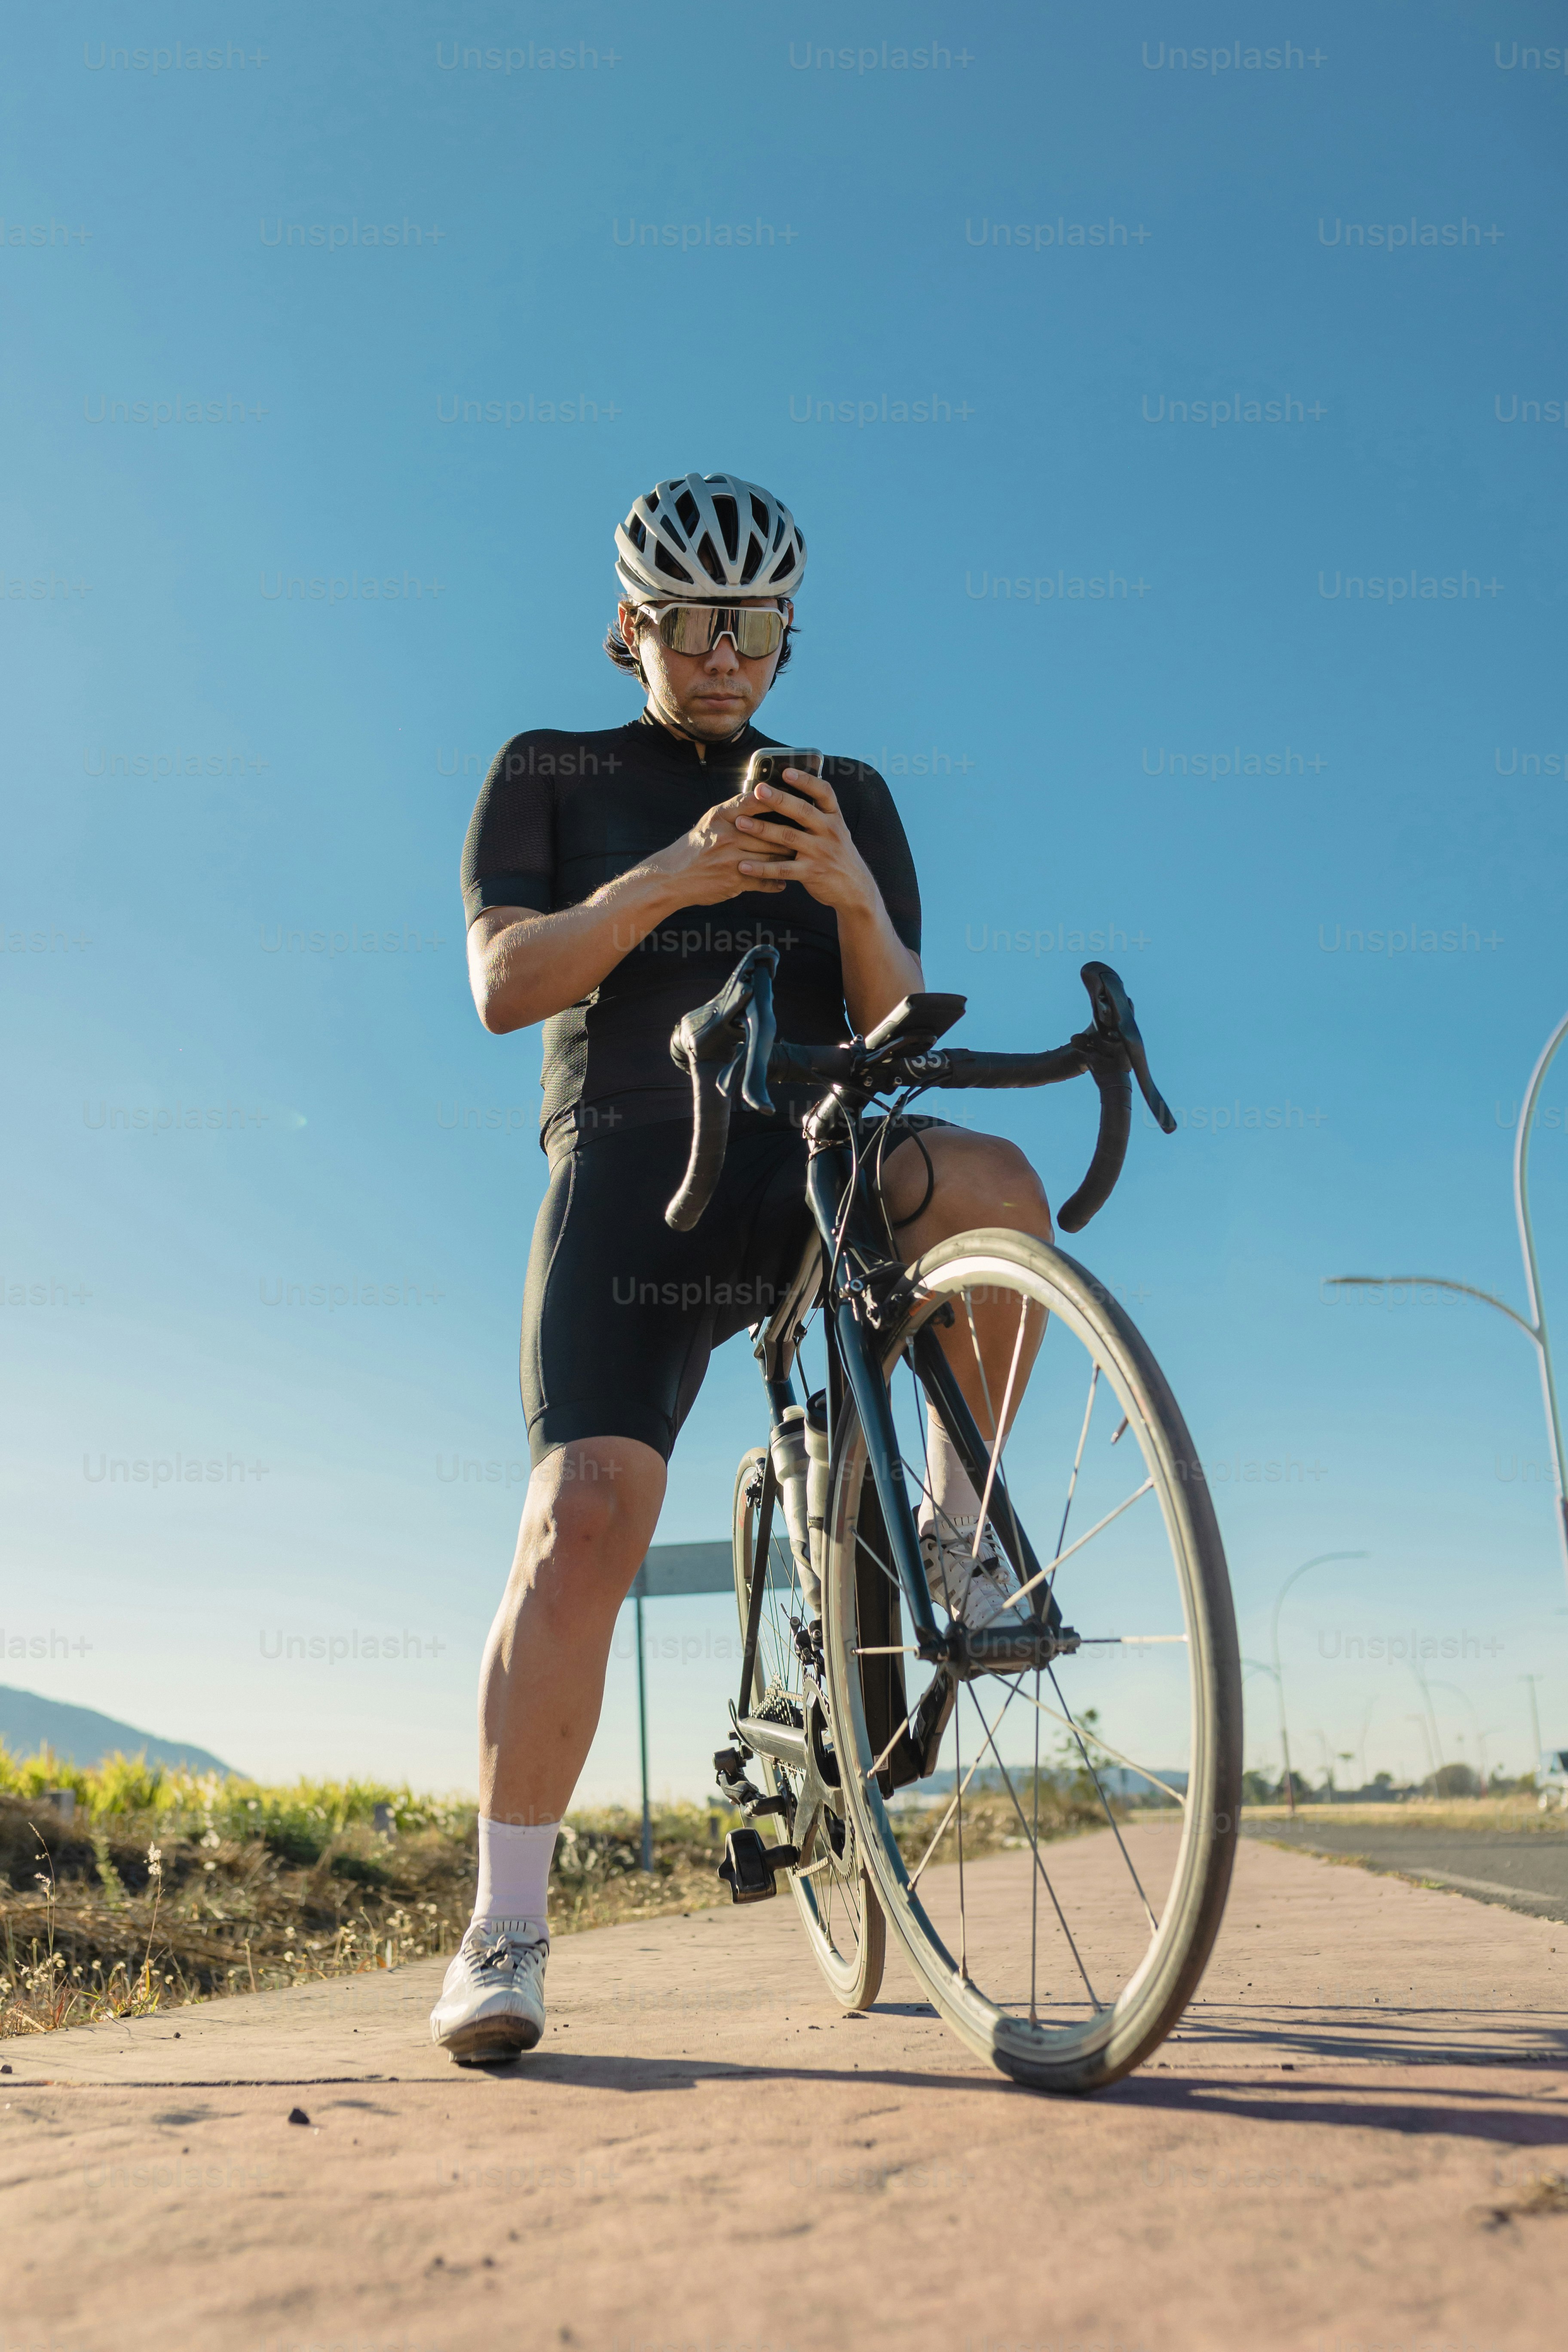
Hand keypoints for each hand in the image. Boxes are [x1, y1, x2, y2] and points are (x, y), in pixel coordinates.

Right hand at [645, 787, 789, 906]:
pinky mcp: (734, 880)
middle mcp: (727, 835)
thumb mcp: (710, 822)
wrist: (671, 877)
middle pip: (770, 833)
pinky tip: (783, 882)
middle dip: (791, 836)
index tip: (796, 800)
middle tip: (808, 835)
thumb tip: (763, 798)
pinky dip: (775, 882)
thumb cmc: (695, 847)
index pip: (754, 802)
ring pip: (771, 857)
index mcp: (721, 816)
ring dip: (788, 860)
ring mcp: (731, 858)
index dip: (777, 801)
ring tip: (801, 858)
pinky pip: (763, 880)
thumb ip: (735, 811)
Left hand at [733, 768, 875, 914]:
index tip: (787, 772)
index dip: (806, 781)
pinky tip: (743, 865)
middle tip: (758, 790)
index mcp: (834, 817)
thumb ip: (816, 814)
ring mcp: (820, 853)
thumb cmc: (837, 854)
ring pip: (788, 837)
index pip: (824, 793)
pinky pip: (782, 869)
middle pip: (802, 811)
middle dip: (779, 799)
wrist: (855, 888)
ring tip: (740, 823)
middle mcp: (829, 831)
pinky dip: (762, 868)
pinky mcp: (811, 873)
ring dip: (762, 829)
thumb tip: (788, 792)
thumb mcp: (835, 830)